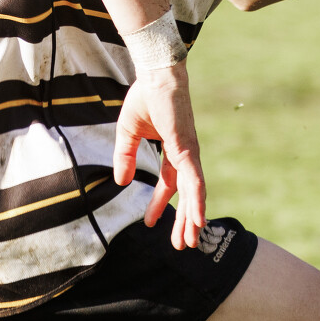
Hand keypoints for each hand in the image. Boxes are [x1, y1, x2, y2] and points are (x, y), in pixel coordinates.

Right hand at [112, 63, 206, 249]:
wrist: (156, 75)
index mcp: (173, 150)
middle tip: (183, 245)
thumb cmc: (145, 97)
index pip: (169, 184)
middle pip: (186, 195)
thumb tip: (120, 182)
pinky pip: (194, 181)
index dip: (159, 204)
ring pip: (193, 194)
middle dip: (184, 220)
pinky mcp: (188, 150)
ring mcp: (189, 154)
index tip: (150, 223)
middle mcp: (185, 155)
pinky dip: (197, 201)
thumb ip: (124, 157)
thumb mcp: (127, 133)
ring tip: (191, 242)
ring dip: (192, 219)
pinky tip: (199, 219)